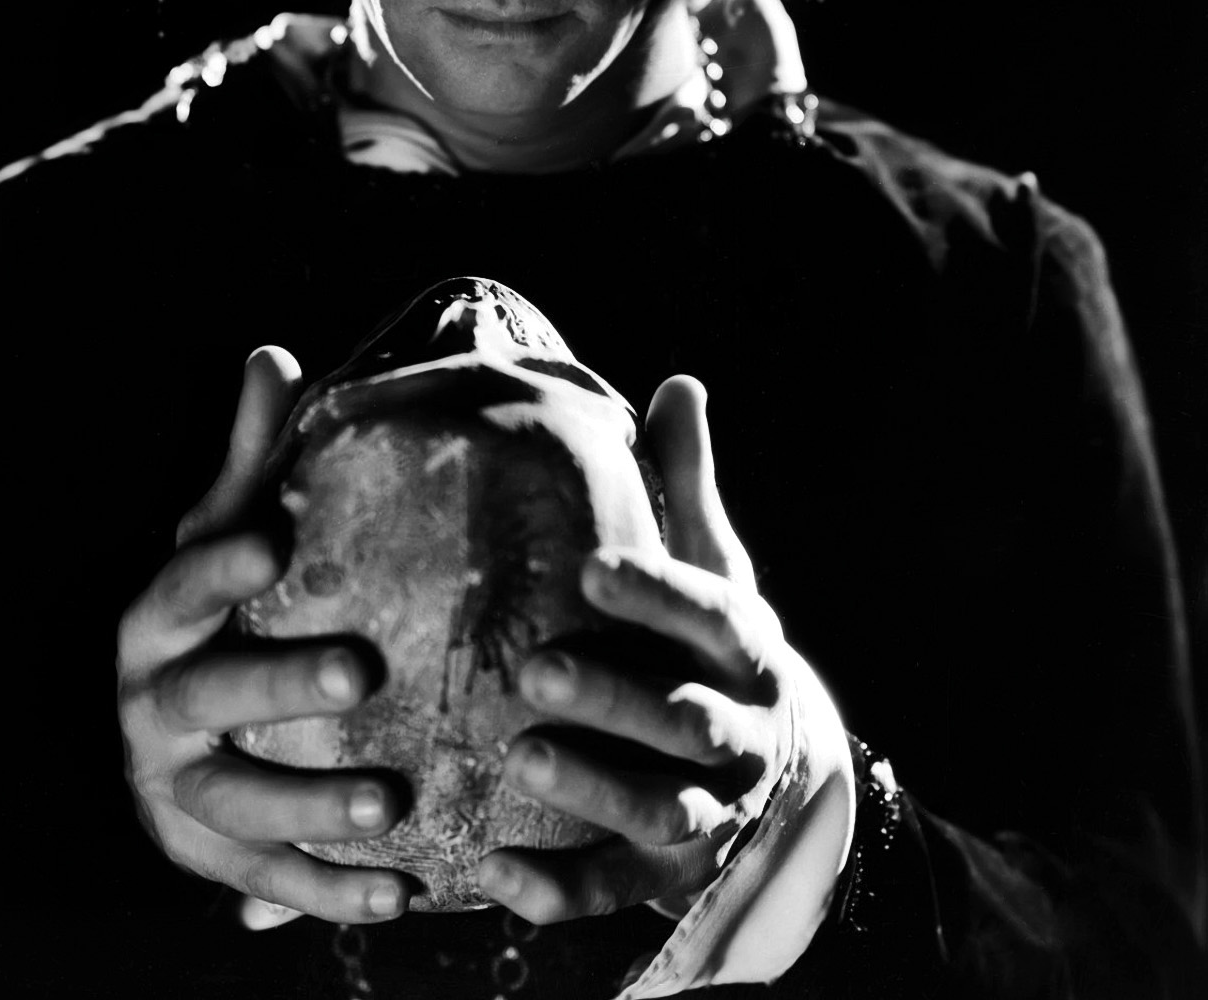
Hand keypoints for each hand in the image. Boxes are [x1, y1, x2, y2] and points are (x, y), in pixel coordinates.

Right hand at [116, 347, 414, 925]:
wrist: (170, 733)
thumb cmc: (216, 608)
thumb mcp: (222, 533)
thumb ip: (251, 460)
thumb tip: (272, 352)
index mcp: (156, 621)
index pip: (179, 585)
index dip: (217, 566)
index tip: (272, 542)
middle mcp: (154, 707)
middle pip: (211, 698)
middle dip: (280, 687)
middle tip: (361, 675)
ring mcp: (177, 790)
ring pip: (236, 805)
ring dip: (311, 809)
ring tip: (390, 801)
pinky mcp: (209, 858)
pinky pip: (267, 882)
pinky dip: (328, 893)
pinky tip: (400, 891)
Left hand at [478, 374, 796, 923]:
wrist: (780, 782)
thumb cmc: (714, 649)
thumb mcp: (716, 569)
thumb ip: (689, 485)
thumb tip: (680, 383)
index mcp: (745, 647)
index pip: (707, 614)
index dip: (655, 594)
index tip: (589, 568)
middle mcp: (738, 732)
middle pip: (683, 719)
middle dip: (613, 697)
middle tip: (535, 668)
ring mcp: (711, 811)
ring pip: (658, 808)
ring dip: (592, 790)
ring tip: (521, 761)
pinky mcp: (669, 877)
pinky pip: (615, 890)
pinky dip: (561, 891)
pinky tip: (495, 875)